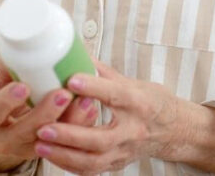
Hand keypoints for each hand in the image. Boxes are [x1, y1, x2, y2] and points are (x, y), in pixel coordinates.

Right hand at [0, 61, 99, 173]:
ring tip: (85, 99)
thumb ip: (7, 68)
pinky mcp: (48, 152)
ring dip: (70, 121)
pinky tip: (90, 109)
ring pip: (50, 141)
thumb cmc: (2, 100)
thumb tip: (16, 44)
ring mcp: (27, 150)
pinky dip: (80, 125)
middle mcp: (4, 141)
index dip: (7, 101)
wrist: (6, 130)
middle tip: (63, 93)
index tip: (23, 86)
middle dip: (46, 113)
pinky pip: (66, 144)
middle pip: (25, 131)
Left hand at [32, 60, 189, 174]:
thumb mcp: (133, 81)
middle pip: (101, 138)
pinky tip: (51, 155)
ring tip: (40, 144)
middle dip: (70, 135)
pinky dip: (70, 164)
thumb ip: (102, 71)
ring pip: (94, 161)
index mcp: (138, 102)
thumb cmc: (151, 101)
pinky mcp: (118, 164)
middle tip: (43, 127)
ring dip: (64, 155)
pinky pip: (92, 170)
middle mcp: (133, 130)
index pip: (115, 95)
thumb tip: (76, 51)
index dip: (93, 88)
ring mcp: (126, 151)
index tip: (70, 81)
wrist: (174, 130)